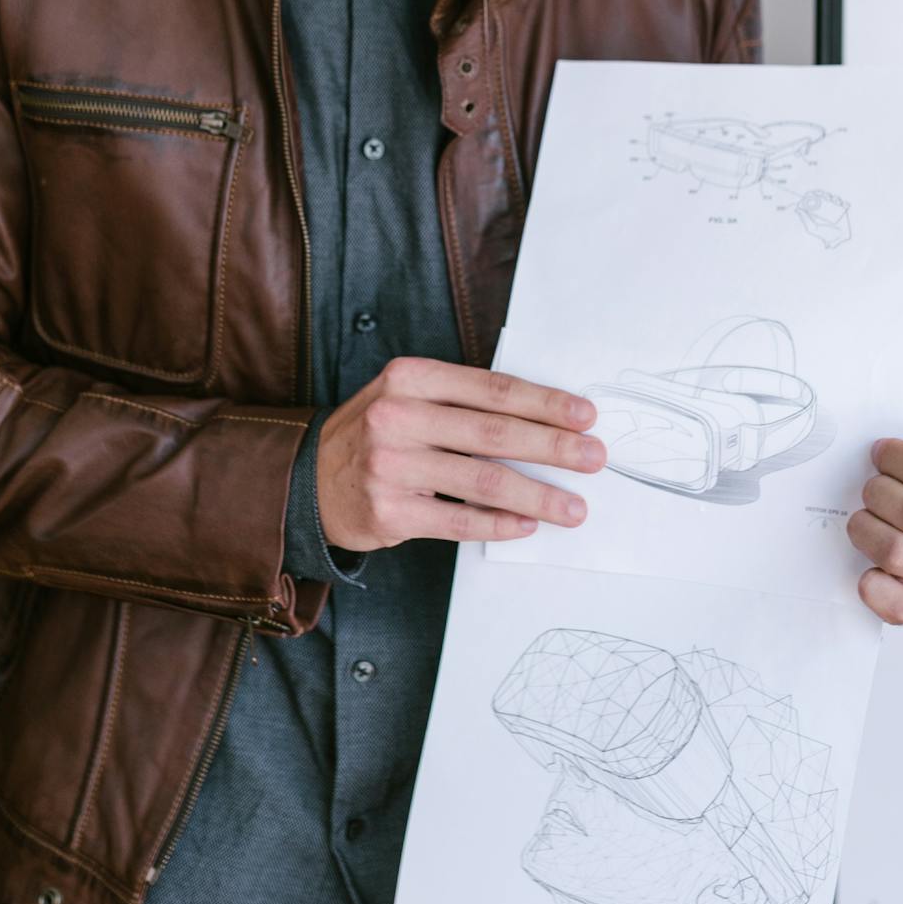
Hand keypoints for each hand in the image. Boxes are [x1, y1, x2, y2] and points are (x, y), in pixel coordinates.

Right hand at [314, 356, 606, 551]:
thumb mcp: (408, 396)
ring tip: (574, 508)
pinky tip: (528, 525)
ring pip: (482, 481)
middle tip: (593, 459)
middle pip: (494, 433)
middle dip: (553, 447)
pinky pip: (458, 520)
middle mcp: (397, 416)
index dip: (544, 403)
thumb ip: (462, 400)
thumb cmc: (377, 434)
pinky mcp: (389, 512)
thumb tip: (544, 419)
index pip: (492, 389)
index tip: (585, 416)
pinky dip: (499, 525)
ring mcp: (390, 466)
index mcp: (410, 378)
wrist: (308, 479)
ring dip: (537, 496)